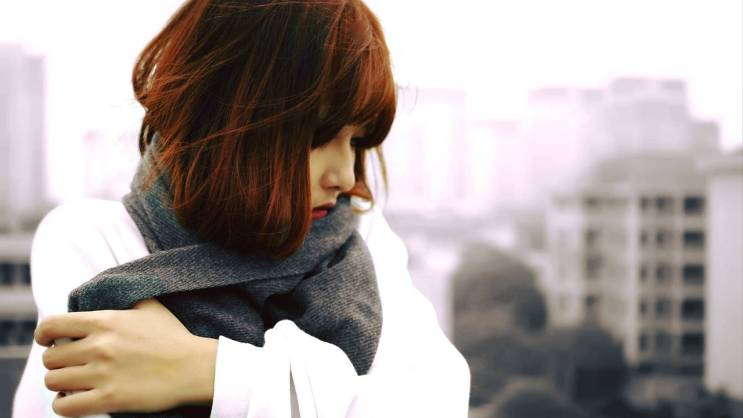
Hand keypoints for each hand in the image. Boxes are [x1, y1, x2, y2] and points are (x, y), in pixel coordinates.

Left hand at [34, 298, 216, 416]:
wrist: (195, 368)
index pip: (51, 326)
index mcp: (105, 321)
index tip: (49, 341)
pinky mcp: (109, 399)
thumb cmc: (174, 337)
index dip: (44, 335)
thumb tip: (112, 289)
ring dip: (60, 384)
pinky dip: (64, 405)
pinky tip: (75, 400)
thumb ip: (127, 298)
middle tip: (71, 365)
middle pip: (50, 358)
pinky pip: (65, 407)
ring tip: (73, 383)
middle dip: (57, 363)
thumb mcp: (151, 308)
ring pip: (53, 382)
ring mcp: (103, 374)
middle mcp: (99, 346)